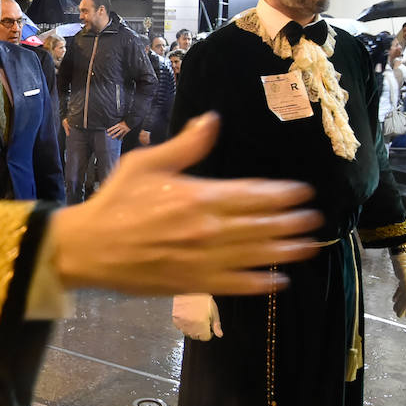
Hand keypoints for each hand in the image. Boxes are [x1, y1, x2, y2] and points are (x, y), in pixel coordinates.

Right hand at [49, 112, 322, 296]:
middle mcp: (207, 229)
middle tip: (315, 219)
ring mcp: (203, 260)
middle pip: (261, 225)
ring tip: (309, 247)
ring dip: (286, 251)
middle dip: (292, 221)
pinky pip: (234, 285)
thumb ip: (185, 146)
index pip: (253, 194)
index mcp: (198, 196)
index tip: (303, 191)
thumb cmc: (116, 202)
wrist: (90, 247)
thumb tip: (213, 121)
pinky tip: (279, 282)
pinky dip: (259, 284)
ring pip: (255, 255)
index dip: (282, 194)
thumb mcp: (146, 164)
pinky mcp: (193, 283)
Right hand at [173, 294, 221, 339]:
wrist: (189, 288)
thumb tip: (220, 335)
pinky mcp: (175, 318)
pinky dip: (183, 325)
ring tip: (194, 320)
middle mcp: (191, 324)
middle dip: (200, 332)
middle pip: (196, 336)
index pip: (205, 337)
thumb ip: (216, 324)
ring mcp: (182, 322)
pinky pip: (179, 328)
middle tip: (202, 323)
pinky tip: (187, 318)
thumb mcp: (213, 310)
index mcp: (202, 323)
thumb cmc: (202, 298)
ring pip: (187, 333)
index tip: (209, 329)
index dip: (209, 333)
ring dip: (192, 330)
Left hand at [390, 248, 405, 319]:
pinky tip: (394, 300)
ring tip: (395, 310)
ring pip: (404, 296)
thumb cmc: (405, 269)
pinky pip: (401, 290)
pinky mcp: (403, 280)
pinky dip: (397, 295)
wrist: (402, 258)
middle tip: (399, 316)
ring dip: (400, 303)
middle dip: (404, 308)